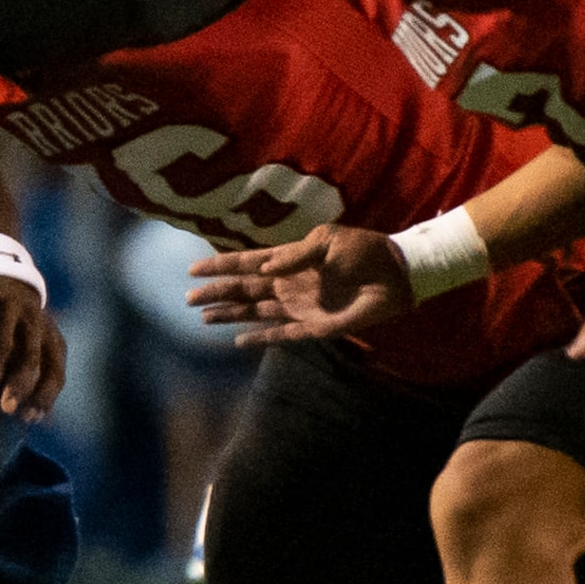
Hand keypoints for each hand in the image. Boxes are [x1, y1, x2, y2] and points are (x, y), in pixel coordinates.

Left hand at [0, 279, 63, 418]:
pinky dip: (50, 395)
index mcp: (3, 310)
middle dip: (19, 384)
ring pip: (51, 366)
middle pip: (29, 355)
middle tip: (7, 410)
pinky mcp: (58, 343)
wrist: (8, 284)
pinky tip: (40, 415)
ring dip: (41, 395)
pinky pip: (58, 373)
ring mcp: (48, 331)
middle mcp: (30, 318)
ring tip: (28, 418)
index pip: (1, 341)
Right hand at [187, 224, 411, 346]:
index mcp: (289, 261)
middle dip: (216, 294)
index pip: (246, 264)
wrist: (396, 274)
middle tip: (188, 300)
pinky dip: (260, 339)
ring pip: (254, 313)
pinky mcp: (314, 327)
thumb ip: (295, 254)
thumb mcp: (328, 241)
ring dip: (229, 315)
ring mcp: (299, 307)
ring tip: (203, 319)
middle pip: (243, 290)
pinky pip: (281, 335)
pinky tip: (238, 342)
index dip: (220, 266)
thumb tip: (264, 268)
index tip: (193, 270)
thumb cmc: (364, 250)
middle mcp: (288, 285)